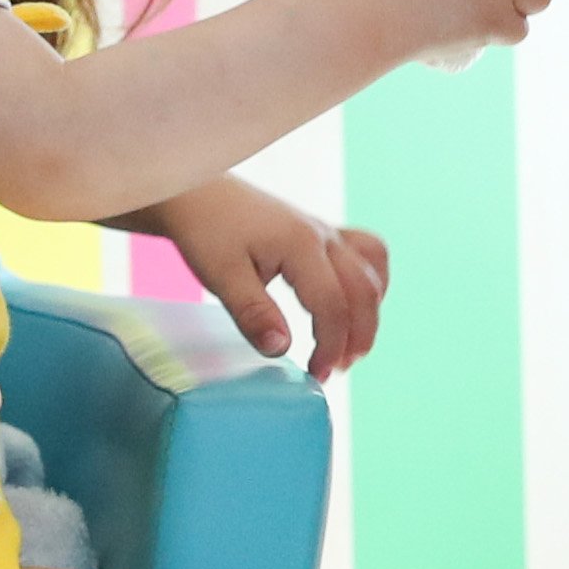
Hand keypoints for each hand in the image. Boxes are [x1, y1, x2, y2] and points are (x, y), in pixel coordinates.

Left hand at [137, 175, 392, 378]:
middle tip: (334, 370)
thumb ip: (252, 313)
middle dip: (357, 337)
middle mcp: (323, 235)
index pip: (332, 305)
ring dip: (369, 313)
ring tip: (348, 347)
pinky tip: (352, 308)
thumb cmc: (205, 230)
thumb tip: (282, 350)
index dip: (331, 347)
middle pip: (363, 291)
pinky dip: (370, 284)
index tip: (316, 375)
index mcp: (300, 245)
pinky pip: (368, 255)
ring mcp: (327, 231)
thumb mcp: (220, 275)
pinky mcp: (323, 233)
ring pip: (373, 271)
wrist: (195, 192)